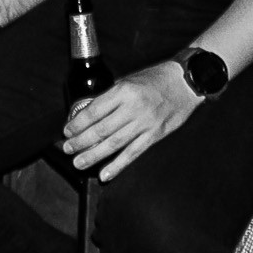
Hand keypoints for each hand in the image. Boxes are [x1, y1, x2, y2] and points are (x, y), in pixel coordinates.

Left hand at [62, 63, 198, 180]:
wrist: (185, 83)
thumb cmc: (156, 79)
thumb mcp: (127, 80)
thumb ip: (109, 97)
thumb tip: (88, 113)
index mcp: (123, 91)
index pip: (93, 111)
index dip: (77, 124)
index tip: (67, 131)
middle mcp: (133, 108)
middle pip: (101, 130)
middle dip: (80, 141)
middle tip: (67, 148)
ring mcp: (145, 124)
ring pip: (114, 144)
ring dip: (93, 155)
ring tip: (79, 162)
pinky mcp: (155, 135)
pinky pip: (133, 153)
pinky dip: (117, 165)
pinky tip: (104, 173)